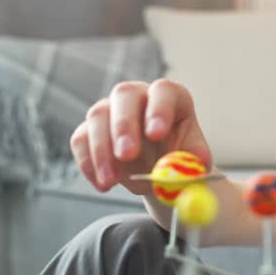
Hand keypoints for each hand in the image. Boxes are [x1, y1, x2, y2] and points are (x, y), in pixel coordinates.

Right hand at [70, 79, 212, 193]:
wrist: (158, 170)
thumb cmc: (179, 156)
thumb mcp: (194, 159)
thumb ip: (195, 162)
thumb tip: (194, 167)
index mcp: (169, 96)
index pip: (163, 90)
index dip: (159, 109)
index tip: (157, 134)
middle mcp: (138, 95)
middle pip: (125, 95)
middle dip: (124, 126)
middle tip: (127, 155)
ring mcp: (111, 109)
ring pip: (98, 116)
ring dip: (102, 150)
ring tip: (111, 181)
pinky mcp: (89, 128)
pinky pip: (80, 139)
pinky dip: (88, 163)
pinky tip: (102, 184)